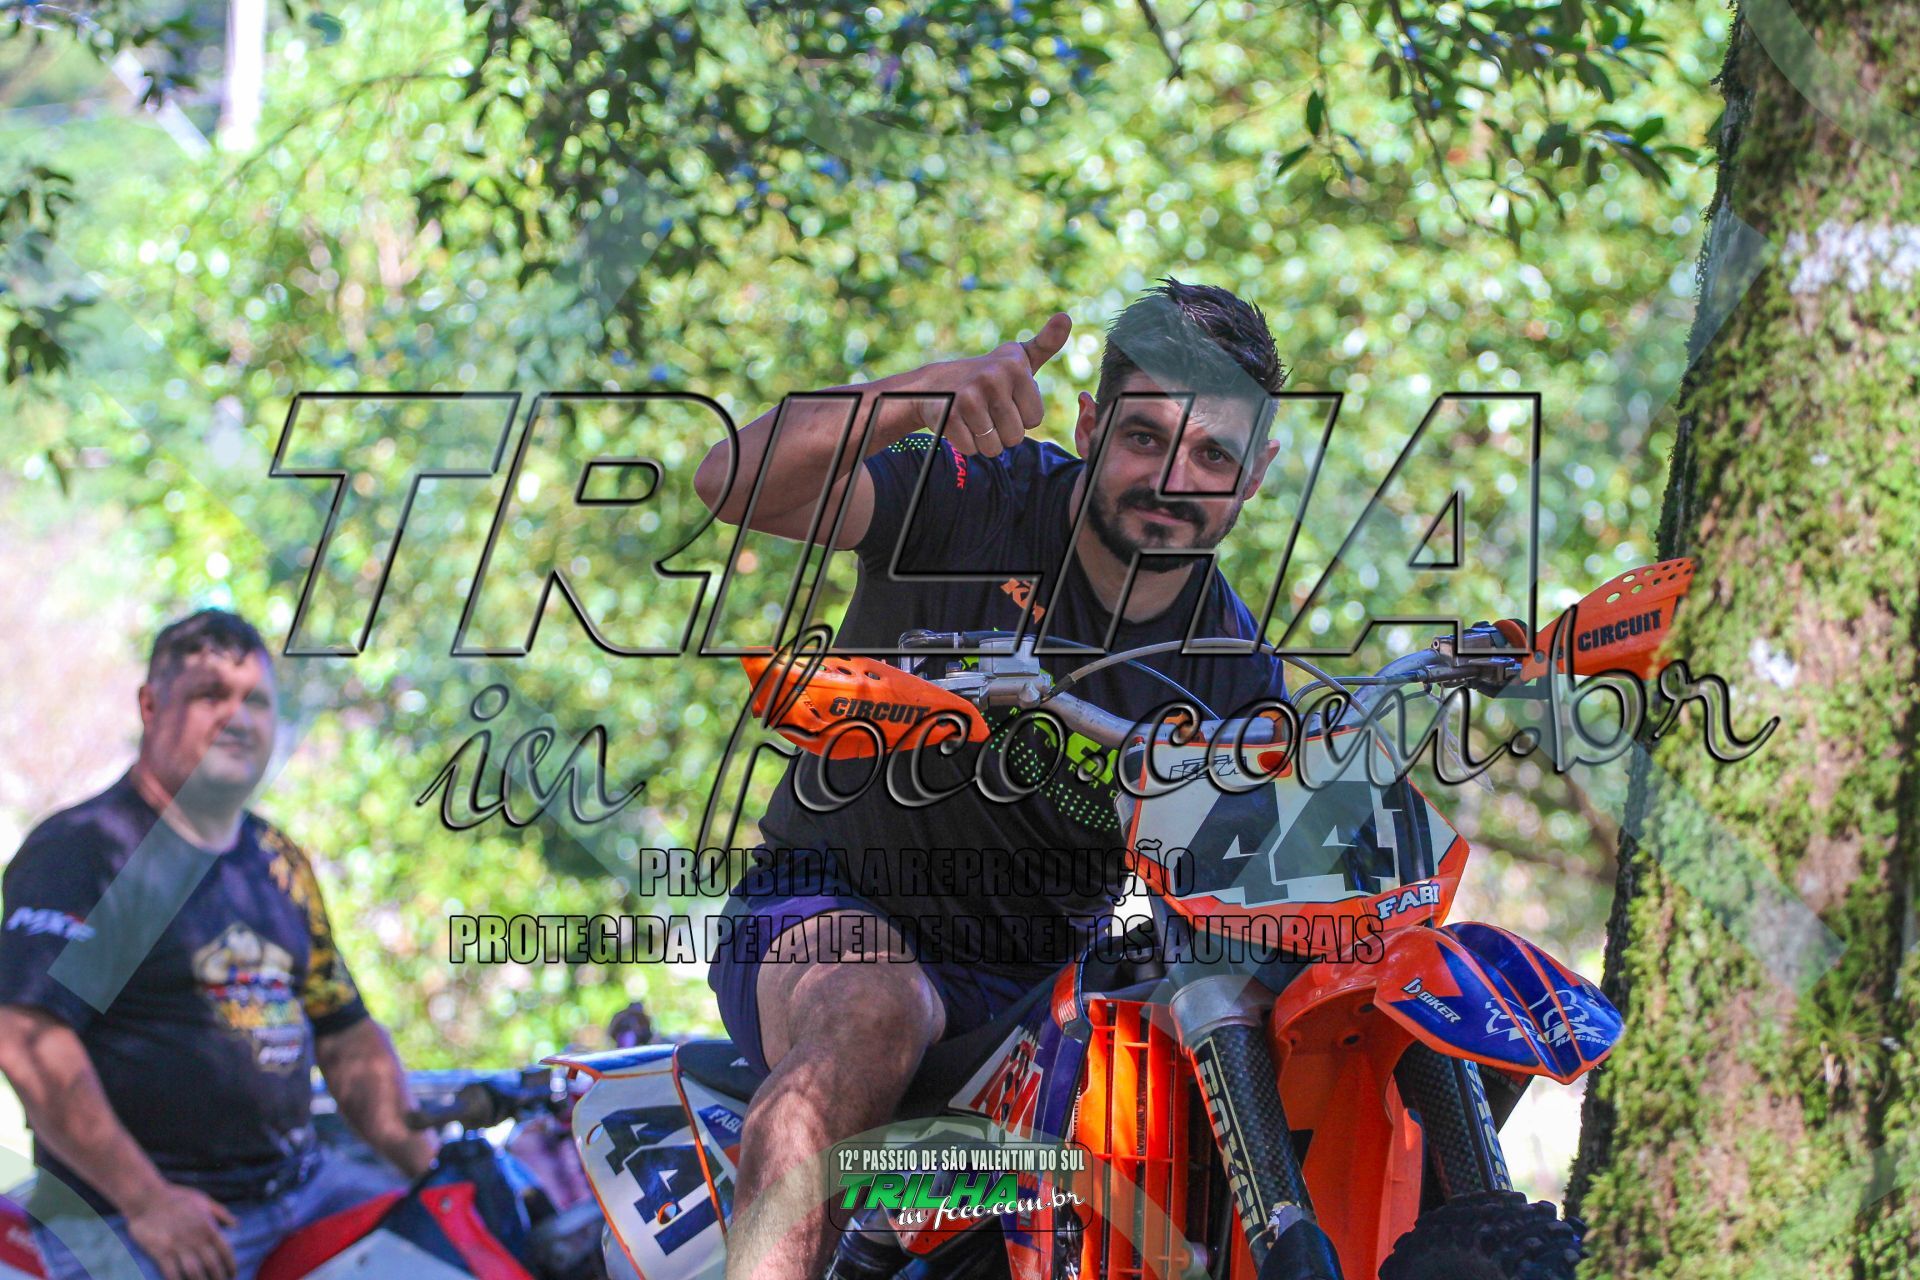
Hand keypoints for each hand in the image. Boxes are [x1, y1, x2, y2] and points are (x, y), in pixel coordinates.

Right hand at [124, 1182, 236, 1279]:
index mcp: (208, 1227)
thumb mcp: (203, 1200)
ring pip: (194, 1273)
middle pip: (212, 1265)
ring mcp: (178, 1246)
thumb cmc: (176, 1197)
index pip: (225, 1251)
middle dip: (218, 1279)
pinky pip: (171, 1273)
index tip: (232, 1275)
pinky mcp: (161, 1252)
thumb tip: (237, 1225)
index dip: (231, 1266)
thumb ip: (221, 1213)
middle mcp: (196, 1238)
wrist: (147, 1197)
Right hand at [914, 311, 1071, 457]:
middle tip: (988, 411)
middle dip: (1003, 432)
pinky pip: (970, 449)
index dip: (1021, 416)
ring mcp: (969, 397)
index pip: (1035, 419)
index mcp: (1015, 366)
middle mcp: (993, 378)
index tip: (1006, 399)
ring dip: (984, 441)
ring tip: (974, 418)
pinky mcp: (949, 415)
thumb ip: (1045, 344)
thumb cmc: (986, 376)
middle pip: (1015, 436)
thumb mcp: (1017, 358)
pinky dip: (965, 444)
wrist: (934, 385)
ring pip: (993, 447)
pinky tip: (959, 424)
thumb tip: (1066, 316)